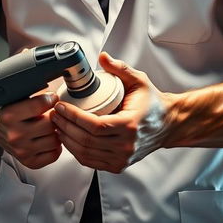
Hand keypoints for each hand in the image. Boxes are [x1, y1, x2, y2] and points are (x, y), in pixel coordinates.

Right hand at [0, 93, 61, 168]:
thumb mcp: (14, 96)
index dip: (51, 99)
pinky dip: (55, 147)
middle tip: (51, 113)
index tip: (52, 98)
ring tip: (49, 126)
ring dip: (55, 132)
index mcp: (9, 115)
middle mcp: (14, 135)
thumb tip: (53, 96)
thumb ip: (33, 95)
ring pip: (54, 140)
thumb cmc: (6, 110)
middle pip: (49, 125)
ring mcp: (21, 150)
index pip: (40, 105)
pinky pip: (52, 155)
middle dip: (53, 116)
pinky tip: (49, 138)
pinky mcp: (27, 161)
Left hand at [51, 53, 171, 172]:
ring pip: (86, 154)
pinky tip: (69, 138)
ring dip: (67, 140)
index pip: (94, 126)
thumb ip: (120, 68)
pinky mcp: (118, 165)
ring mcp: (122, 158)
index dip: (73, 117)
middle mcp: (126, 145)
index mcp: (129, 125)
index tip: (61, 107)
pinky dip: (76, 151)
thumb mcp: (139, 80)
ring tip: (57, 125)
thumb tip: (103, 57)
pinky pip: (91, 161)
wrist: (168, 123)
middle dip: (65, 127)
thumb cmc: (153, 102)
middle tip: (54, 115)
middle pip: (86, 141)